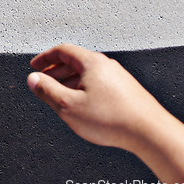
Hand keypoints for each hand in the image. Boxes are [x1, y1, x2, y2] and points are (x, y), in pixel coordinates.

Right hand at [27, 43, 163, 150]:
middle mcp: (105, 65)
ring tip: (59, 95)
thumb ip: (47, 90)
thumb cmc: (113, 118)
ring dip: (68, 81)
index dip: (44, 57)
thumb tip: (33, 79)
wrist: (150, 133)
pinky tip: (81, 104)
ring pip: (86, 73)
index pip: (62, 50)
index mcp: (91, 62)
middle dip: (55, 71)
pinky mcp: (124, 90)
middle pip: (74, 61)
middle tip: (43, 80)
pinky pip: (97, 82)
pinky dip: (83, 87)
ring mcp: (117, 77)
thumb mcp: (69, 105)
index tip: (35, 65)